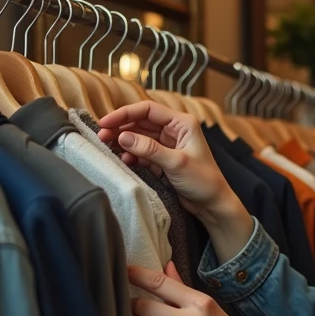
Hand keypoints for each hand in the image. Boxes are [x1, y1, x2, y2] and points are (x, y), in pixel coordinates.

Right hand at [97, 101, 235, 220]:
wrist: (213, 204)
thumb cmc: (204, 181)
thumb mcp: (176, 163)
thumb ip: (149, 149)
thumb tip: (123, 137)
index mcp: (182, 123)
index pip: (148, 110)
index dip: (125, 114)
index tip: (106, 122)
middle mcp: (174, 130)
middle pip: (140, 122)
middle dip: (121, 128)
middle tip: (101, 136)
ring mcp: (167, 145)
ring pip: (139, 137)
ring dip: (124, 142)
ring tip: (108, 147)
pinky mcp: (162, 159)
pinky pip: (142, 152)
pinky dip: (132, 155)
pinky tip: (124, 160)